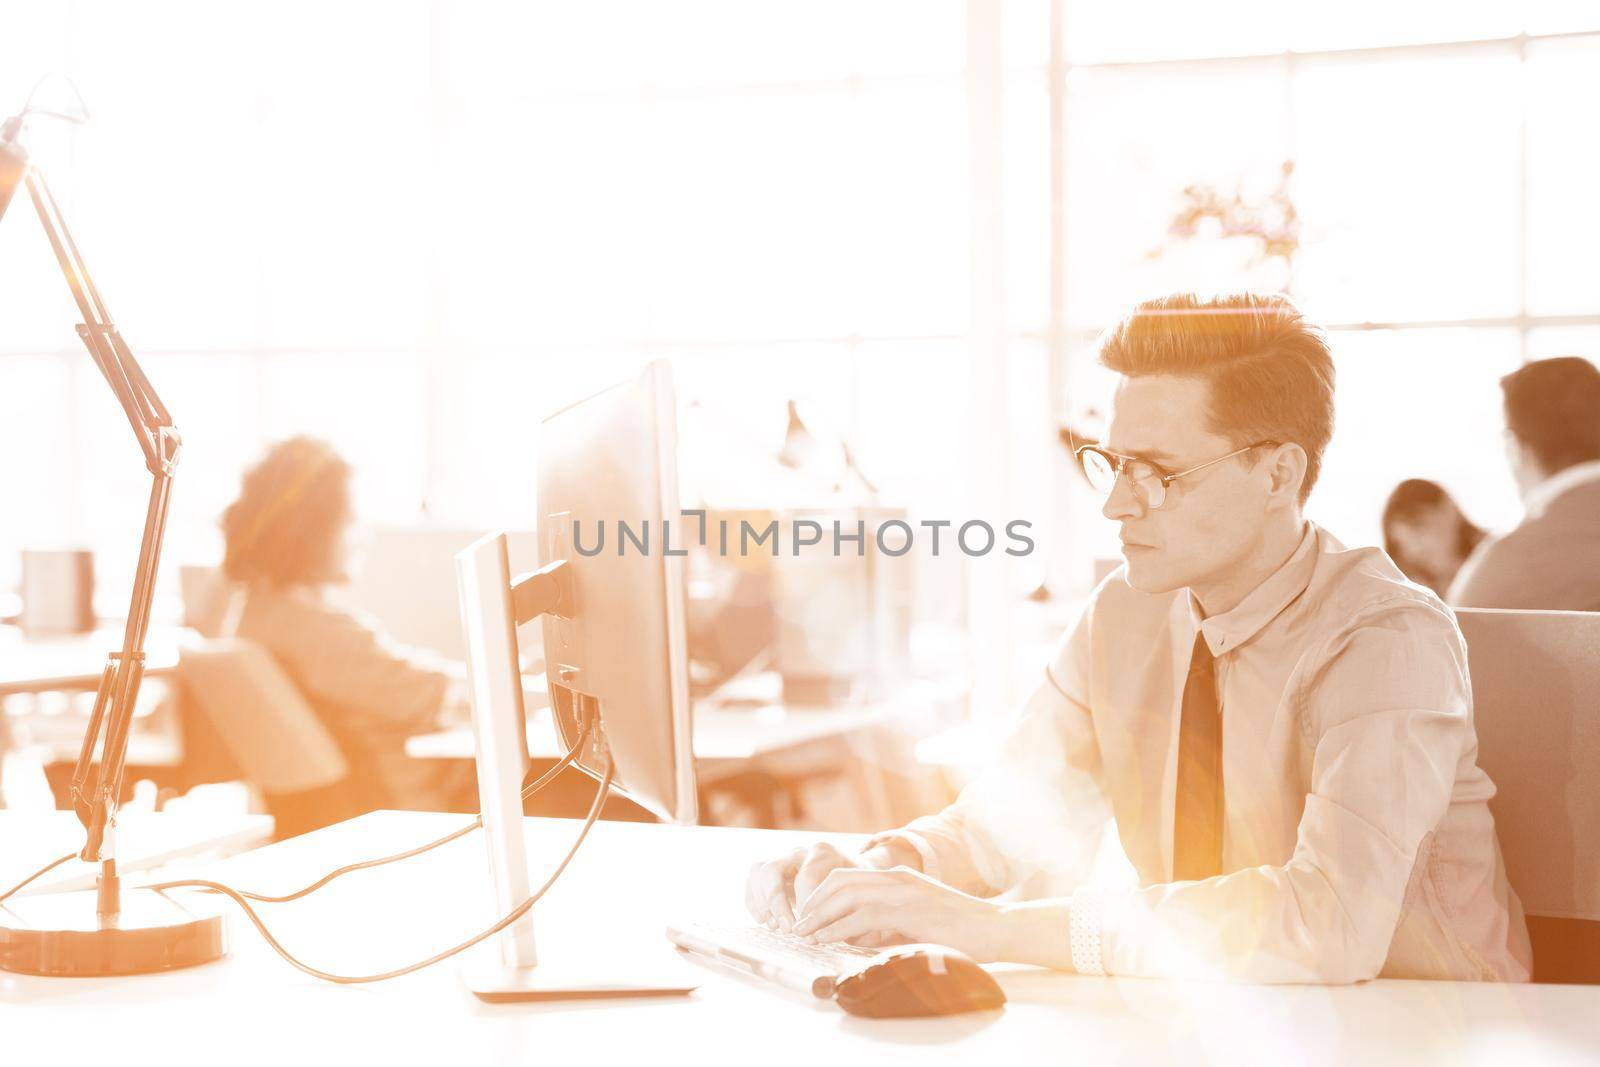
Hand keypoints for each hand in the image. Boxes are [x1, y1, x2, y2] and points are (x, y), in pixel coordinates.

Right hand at [745, 842, 857, 931]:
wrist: (852, 875)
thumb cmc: (855, 888)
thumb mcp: (858, 894)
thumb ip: (845, 908)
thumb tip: (825, 933)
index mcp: (823, 852)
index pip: (806, 877)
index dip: (805, 907)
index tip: (811, 932)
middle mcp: (799, 852)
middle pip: (773, 870)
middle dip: (777, 904)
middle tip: (788, 930)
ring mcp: (782, 859)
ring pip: (759, 872)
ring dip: (763, 903)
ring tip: (775, 927)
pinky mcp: (771, 871)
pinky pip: (752, 881)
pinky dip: (754, 902)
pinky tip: (763, 920)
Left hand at [791, 866, 1008, 961]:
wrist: (994, 927)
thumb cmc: (960, 927)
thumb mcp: (918, 916)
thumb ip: (890, 920)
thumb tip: (859, 934)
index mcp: (898, 876)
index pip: (847, 876)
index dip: (821, 892)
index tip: (807, 913)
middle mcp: (896, 878)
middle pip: (839, 881)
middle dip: (813, 903)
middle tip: (797, 924)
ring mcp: (902, 891)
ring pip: (846, 896)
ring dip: (820, 916)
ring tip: (804, 934)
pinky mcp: (908, 910)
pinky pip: (863, 916)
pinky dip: (840, 928)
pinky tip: (828, 940)